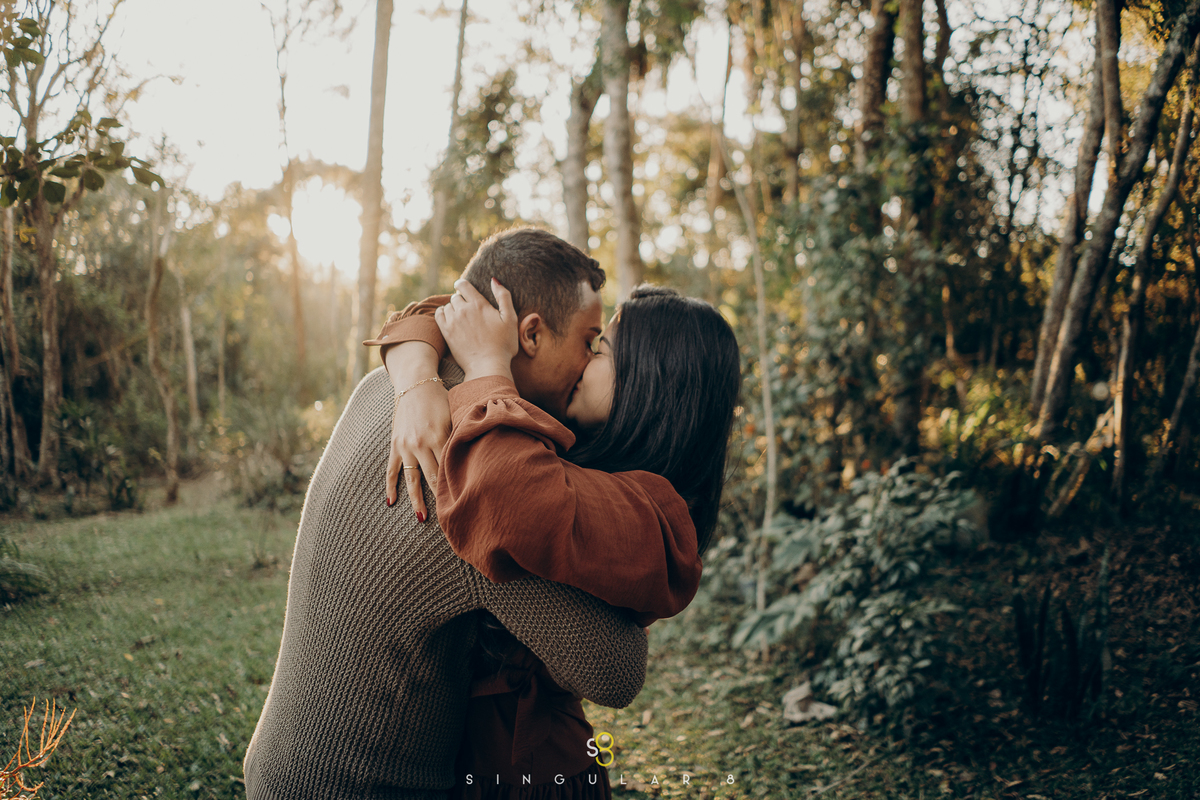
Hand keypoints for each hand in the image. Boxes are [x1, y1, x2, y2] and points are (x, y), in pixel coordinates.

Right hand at [386, 379, 450, 517]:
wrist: (416, 384)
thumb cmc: (440, 401)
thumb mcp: (453, 417)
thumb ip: (458, 440)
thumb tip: (470, 462)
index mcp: (439, 437)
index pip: (448, 468)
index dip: (455, 486)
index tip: (462, 502)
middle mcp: (421, 444)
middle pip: (432, 478)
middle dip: (440, 498)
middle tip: (449, 517)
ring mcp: (406, 446)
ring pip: (412, 479)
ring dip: (416, 500)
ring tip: (422, 519)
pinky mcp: (395, 445)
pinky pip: (392, 470)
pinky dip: (391, 486)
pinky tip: (391, 502)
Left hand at [435, 278, 517, 382]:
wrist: (488, 366)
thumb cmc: (503, 344)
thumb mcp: (511, 318)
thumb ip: (503, 297)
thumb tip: (494, 280)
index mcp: (479, 304)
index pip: (464, 285)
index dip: (463, 284)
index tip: (464, 287)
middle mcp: (463, 310)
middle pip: (456, 296)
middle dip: (461, 300)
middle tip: (469, 309)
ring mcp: (453, 321)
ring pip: (447, 306)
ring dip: (453, 308)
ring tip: (461, 317)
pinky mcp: (446, 333)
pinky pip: (438, 315)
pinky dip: (442, 314)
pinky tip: (449, 318)